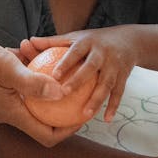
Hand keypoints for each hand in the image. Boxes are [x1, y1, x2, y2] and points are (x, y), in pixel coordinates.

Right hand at [0, 35, 76, 146]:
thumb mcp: (6, 68)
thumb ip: (33, 82)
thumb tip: (62, 93)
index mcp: (14, 113)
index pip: (48, 135)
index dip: (69, 129)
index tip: (83, 113)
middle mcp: (11, 110)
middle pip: (45, 118)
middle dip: (65, 105)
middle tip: (81, 88)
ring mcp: (5, 97)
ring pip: (34, 96)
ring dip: (46, 80)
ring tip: (59, 59)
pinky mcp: (0, 84)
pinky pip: (22, 81)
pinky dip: (30, 68)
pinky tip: (33, 48)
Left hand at [23, 27, 139, 121]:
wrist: (129, 40)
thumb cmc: (92, 41)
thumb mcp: (75, 37)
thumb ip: (52, 42)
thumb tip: (28, 42)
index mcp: (87, 42)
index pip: (75, 52)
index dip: (65, 63)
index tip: (53, 76)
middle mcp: (102, 53)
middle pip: (91, 67)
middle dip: (79, 80)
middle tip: (64, 93)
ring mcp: (115, 65)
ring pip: (106, 84)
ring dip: (97, 100)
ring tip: (85, 115)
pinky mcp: (124, 76)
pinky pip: (119, 93)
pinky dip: (113, 106)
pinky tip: (106, 120)